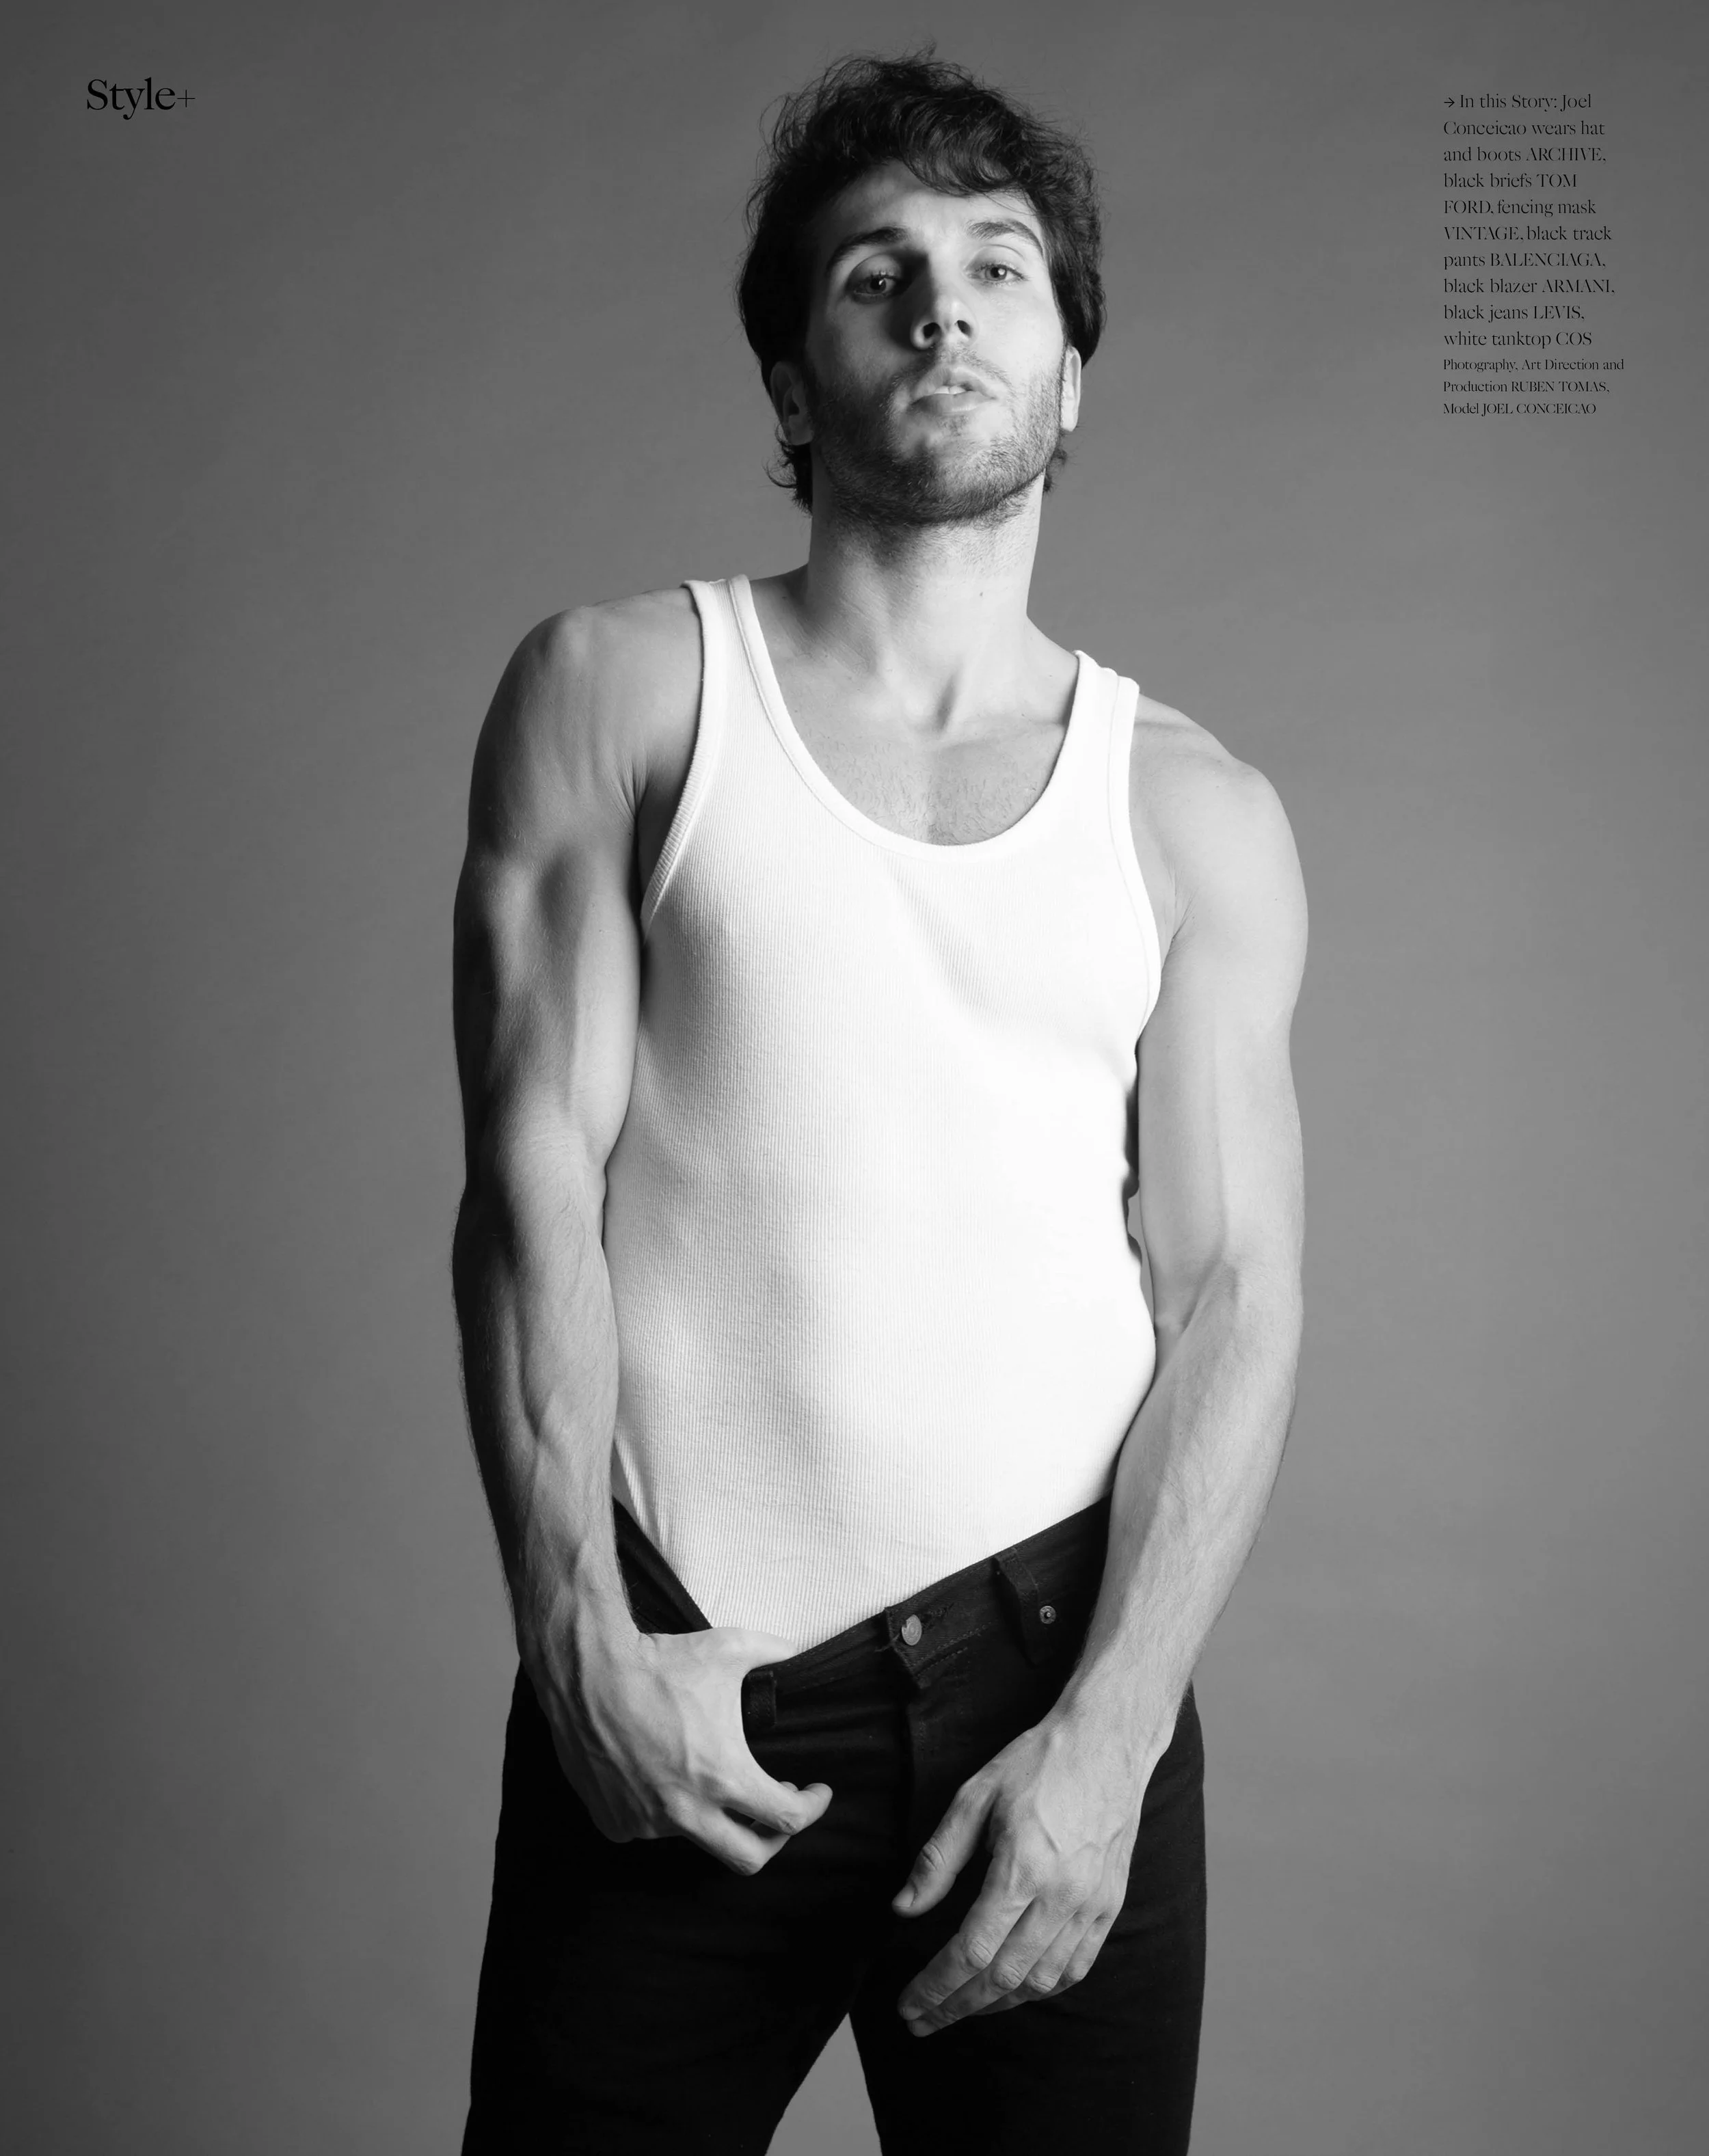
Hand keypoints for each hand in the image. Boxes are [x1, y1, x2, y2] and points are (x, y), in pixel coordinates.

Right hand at [527, 1623, 832, 1874]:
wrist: (588, 1673)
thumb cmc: (660, 1662)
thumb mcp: (730, 1648)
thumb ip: (774, 1652)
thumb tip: (798, 1652)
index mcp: (723, 1777)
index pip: (788, 1819)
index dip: (812, 1807)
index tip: (815, 1792)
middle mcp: (687, 1811)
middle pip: (748, 1859)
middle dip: (773, 1841)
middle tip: (775, 1810)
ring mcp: (647, 1823)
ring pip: (695, 1837)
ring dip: (711, 1813)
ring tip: (706, 1774)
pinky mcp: (615, 1823)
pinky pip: (649, 1828)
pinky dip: (663, 1811)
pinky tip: (660, 1776)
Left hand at [891, 1706, 1155, 2033]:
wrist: (1106, 1743)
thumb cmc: (1037, 1762)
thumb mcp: (974, 1796)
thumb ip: (938, 1858)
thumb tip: (904, 1909)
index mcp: (1023, 1867)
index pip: (971, 1951)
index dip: (935, 1987)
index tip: (908, 2005)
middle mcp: (1061, 1896)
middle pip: (1003, 1977)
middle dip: (956, 2006)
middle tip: (921, 2021)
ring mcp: (1092, 1905)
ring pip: (1041, 1981)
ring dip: (997, 2004)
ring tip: (961, 2006)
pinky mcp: (1110, 1906)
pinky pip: (1077, 1967)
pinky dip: (1043, 1988)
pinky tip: (1017, 1990)